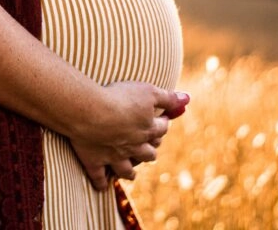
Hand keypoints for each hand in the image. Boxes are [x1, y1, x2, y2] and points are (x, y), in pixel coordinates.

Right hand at [68, 83, 188, 189]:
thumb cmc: (119, 98)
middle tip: (149, 146)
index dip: (163, 123)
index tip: (162, 119)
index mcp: (147, 129)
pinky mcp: (94, 160)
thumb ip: (168, 98)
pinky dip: (101, 182)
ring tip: (132, 172)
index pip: (161, 129)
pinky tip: (102, 186)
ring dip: (130, 171)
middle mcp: (133, 146)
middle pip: (147, 153)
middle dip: (150, 151)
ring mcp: (114, 156)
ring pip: (127, 169)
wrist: (90, 111)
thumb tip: (187, 99)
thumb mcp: (148, 91)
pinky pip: (99, 176)